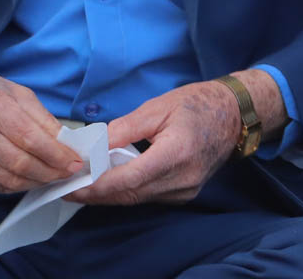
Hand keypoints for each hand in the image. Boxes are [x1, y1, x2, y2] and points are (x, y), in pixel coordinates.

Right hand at [0, 55, 82, 193]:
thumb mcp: (14, 91)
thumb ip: (41, 117)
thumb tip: (66, 143)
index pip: (30, 138)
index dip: (57, 154)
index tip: (75, 161)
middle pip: (21, 164)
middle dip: (51, 172)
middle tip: (69, 172)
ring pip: (10, 180)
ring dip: (37, 181)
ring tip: (53, 175)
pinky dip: (18, 185)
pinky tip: (29, 177)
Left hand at [70, 69, 286, 206]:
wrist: (234, 115)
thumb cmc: (197, 103)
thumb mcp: (157, 107)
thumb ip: (124, 129)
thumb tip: (95, 145)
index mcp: (176, 153)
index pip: (129, 179)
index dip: (98, 185)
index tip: (73, 184)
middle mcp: (182, 179)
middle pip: (130, 194)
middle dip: (97, 194)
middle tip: (68, 188)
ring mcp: (186, 191)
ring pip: (138, 198)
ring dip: (109, 195)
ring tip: (82, 185)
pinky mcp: (185, 194)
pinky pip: (148, 196)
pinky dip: (126, 191)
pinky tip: (108, 182)